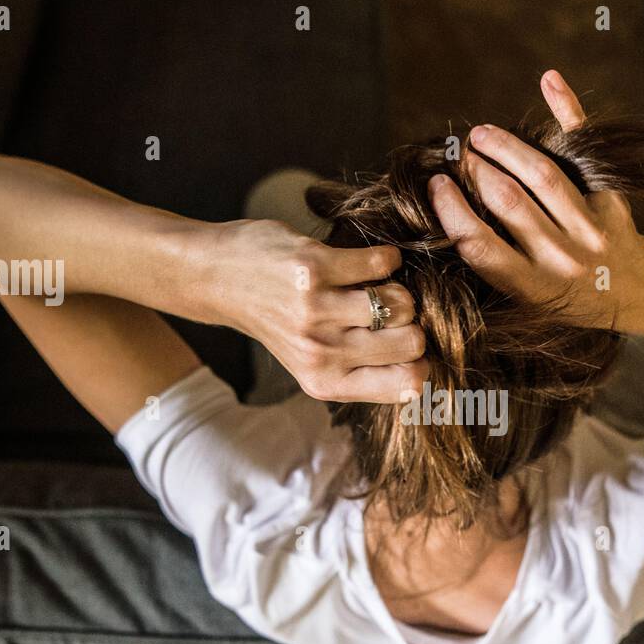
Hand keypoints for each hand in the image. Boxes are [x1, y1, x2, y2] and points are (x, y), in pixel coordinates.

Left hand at [188, 219, 427, 402]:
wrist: (221, 279)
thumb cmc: (278, 319)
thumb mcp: (311, 363)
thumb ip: (358, 371)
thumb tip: (422, 371)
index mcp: (326, 384)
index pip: (408, 386)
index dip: (420, 362)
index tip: (407, 343)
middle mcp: (321, 354)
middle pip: (412, 342)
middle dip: (410, 322)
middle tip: (386, 310)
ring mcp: (316, 312)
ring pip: (400, 303)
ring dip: (396, 288)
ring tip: (373, 286)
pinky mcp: (314, 270)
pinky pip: (381, 263)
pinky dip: (385, 257)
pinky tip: (368, 261)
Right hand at [426, 70, 643, 326]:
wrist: (631, 291)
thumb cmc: (560, 290)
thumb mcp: (523, 292)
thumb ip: (489, 258)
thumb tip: (440, 202)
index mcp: (531, 287)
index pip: (481, 246)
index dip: (452, 211)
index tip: (437, 184)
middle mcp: (562, 260)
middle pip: (509, 202)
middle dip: (476, 170)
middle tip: (460, 154)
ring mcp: (591, 232)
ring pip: (542, 175)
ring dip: (505, 146)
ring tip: (482, 135)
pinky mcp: (612, 205)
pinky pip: (585, 153)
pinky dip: (568, 112)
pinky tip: (549, 82)